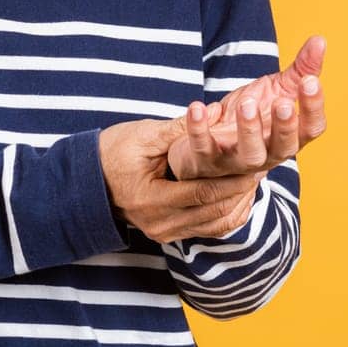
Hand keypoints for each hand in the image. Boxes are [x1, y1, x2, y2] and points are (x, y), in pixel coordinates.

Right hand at [99, 116, 270, 242]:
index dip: (232, 179)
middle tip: (263, 168)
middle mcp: (160, 223)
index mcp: (151, 199)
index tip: (255, 163)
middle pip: (214, 211)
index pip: (203, 193)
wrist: (85, 181)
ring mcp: (163, 232)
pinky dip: (224, 213)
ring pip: (214, 224)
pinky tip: (237, 194)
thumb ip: (178, 129)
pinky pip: (205, 228)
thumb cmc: (111, 152)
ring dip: (237, 203)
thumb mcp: (142, 135)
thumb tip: (213, 112)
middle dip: (241, 190)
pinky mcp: (167, 233)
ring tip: (254, 179)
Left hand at [168, 34, 328, 179]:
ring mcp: (237, 159)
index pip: (311, 129)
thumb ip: (300, 70)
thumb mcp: (276, 90)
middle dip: (284, 126)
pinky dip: (200, 129)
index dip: (313, 107)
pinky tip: (199, 107)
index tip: (310, 81)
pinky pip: (203, 148)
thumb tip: (320, 40)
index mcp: (289, 136)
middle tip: (282, 102)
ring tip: (246, 103)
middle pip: (284, 147)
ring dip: (249, 129)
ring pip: (249, 153)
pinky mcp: (206, 159)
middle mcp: (268, 153)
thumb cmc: (249, 115)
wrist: (209, 139)